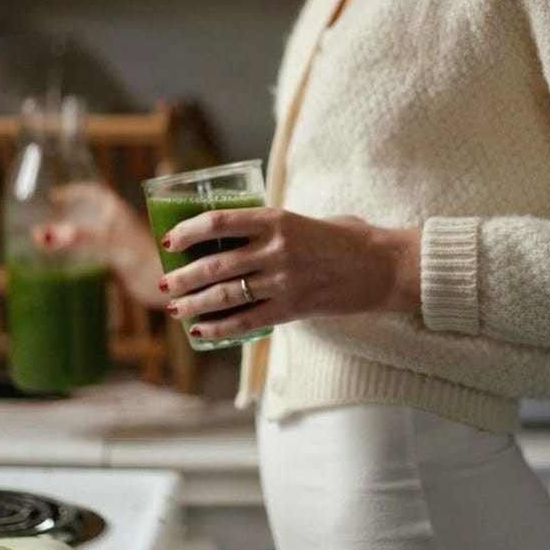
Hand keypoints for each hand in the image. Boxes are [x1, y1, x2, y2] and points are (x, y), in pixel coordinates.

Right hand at [31, 182, 164, 307]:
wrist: (175, 289)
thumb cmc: (150, 260)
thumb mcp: (109, 243)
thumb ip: (78, 237)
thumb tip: (41, 235)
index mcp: (120, 213)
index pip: (95, 194)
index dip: (75, 192)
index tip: (54, 196)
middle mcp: (122, 227)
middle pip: (94, 214)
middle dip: (72, 215)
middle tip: (45, 222)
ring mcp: (123, 247)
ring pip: (96, 237)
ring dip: (77, 239)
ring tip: (50, 246)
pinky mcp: (125, 269)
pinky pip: (99, 259)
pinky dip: (84, 261)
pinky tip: (70, 270)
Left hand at [158, 207, 420, 341]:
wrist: (383, 268)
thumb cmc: (347, 239)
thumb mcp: (307, 220)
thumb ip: (273, 226)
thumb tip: (236, 235)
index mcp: (279, 220)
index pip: (220, 222)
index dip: (189, 230)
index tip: (170, 240)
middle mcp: (277, 250)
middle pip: (216, 264)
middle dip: (184, 275)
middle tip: (166, 282)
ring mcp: (284, 281)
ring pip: (226, 294)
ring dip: (194, 303)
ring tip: (175, 308)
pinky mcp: (292, 308)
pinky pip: (247, 321)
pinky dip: (219, 327)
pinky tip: (201, 330)